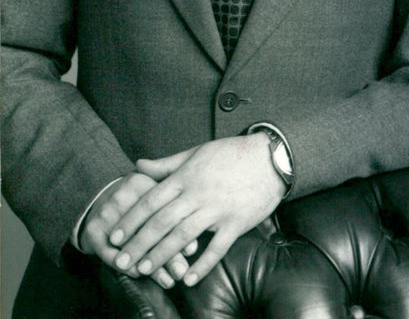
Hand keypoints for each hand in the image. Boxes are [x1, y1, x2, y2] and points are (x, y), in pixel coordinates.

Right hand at [80, 173, 197, 288]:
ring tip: (168, 280)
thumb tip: (194, 246)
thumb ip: (175, 211)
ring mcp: (105, 213)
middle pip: (148, 229)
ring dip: (150, 266)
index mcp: (141, 182)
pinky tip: (140, 274)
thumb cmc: (137, 198)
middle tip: (182, 271)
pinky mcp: (93, 232)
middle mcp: (121, 196)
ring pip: (132, 245)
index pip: (162, 209)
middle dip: (168, 254)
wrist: (98, 198)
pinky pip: (110, 255)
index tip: (193, 250)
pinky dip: (127, 267)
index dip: (179, 230)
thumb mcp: (155, 192)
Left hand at [108, 135, 284, 285]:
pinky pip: (217, 247)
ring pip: (183, 235)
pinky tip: (188, 279)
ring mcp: (217, 209)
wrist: (270, 157)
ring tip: (144, 270)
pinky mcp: (236, 223)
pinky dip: (202, 265)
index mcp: (187, 176)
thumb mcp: (197, 152)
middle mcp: (198, 193)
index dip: (131, 219)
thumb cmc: (232, 153)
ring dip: (162, 255)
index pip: (152, 200)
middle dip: (139, 243)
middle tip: (121, 262)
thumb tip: (138, 165)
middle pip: (162, 222)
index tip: (115, 236)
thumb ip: (166, 164)